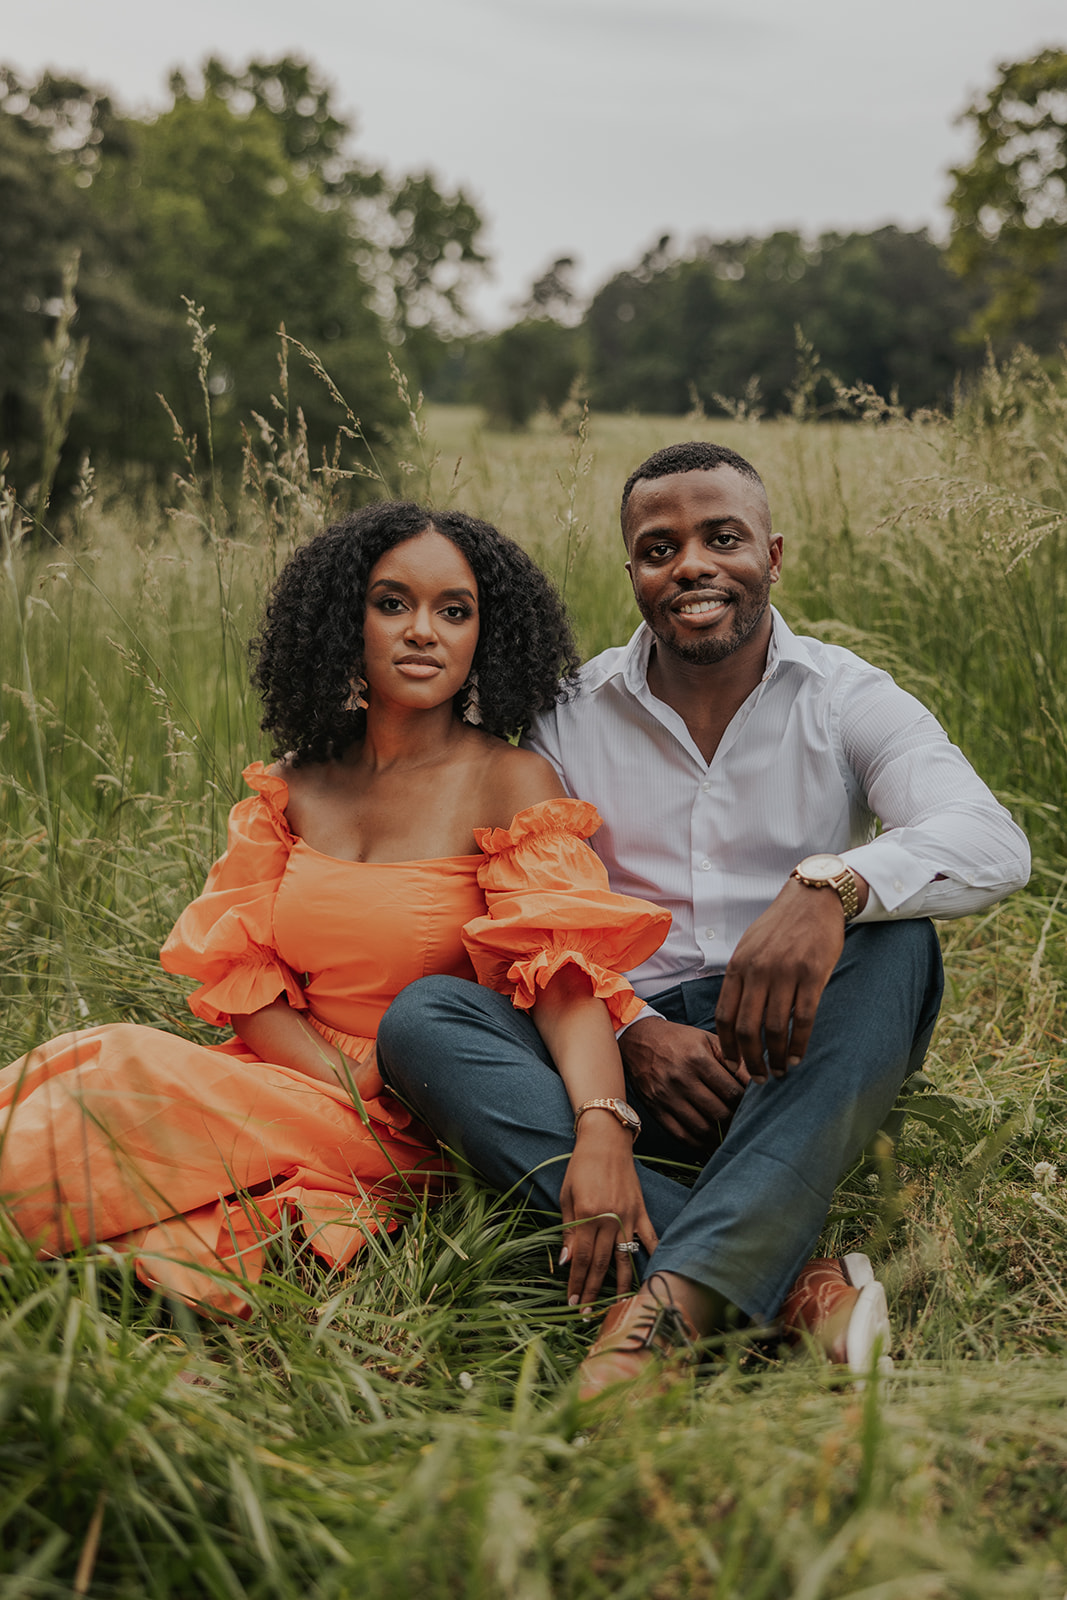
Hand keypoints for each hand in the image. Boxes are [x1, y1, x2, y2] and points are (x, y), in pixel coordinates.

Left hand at [559, 1118, 657, 1304]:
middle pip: (601, 1263)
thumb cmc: (580, 1166)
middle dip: (593, 1290)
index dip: (577, 1282)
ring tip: (613, 1307)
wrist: (606, 1141)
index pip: (582, 1258)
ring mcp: (628, 1216)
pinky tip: (650, 1276)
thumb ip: (569, 1229)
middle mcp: (610, 1219)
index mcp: (588, 1214)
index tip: (572, 1302)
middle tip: (586, 1313)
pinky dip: (650, 1257)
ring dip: (618, 1285)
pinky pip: (648, 1239)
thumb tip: (568, 1261)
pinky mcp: (641, 1211)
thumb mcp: (567, 1195)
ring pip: (624, 1258)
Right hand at [619, 1016, 748, 1148]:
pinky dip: (700, 1144)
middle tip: (746, 1122)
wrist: (639, 1040)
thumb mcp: (708, 1040)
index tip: (754, 1106)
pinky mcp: (655, 1110)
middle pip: (719, 1113)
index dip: (747, 1103)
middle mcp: (680, 1079)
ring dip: (720, 1136)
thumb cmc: (680, 1040)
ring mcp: (666, 1097)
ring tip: (732, 1133)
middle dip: (736, 1121)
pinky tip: (711, 1141)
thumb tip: (758, 1082)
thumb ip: (735, 1059)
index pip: (732, 1092)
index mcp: (697, 1058)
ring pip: (702, 1129)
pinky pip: (682, 1136)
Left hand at [715, 877, 846, 1081]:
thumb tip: (736, 1017)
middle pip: (747, 1028)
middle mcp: (758, 971)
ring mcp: (785, 973)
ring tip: (779, 1072)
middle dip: (751, 1059)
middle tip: (758, 1079)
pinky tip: (798, 1057)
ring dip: (776, 1056)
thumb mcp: (750, 947)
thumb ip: (742, 978)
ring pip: (775, 1027)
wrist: (814, 899)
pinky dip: (799, 1043)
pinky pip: (803, 1018)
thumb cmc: (781, 925)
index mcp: (738, 965)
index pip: (725, 1015)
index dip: (727, 1045)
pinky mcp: (813, 975)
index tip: (733, 1064)